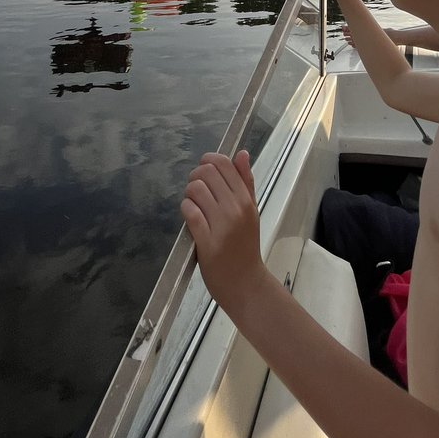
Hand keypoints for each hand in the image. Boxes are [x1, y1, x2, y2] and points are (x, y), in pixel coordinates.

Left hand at [181, 150, 265, 315]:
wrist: (245, 284)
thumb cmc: (246, 246)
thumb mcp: (251, 211)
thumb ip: (246, 182)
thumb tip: (242, 153)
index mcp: (246, 199)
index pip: (224, 163)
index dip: (208, 161)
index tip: (205, 174)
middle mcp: (236, 208)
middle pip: (206, 172)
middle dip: (195, 177)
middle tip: (196, 192)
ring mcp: (222, 225)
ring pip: (195, 190)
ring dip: (189, 195)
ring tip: (194, 207)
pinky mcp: (207, 241)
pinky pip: (190, 212)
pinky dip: (186, 210)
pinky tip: (190, 218)